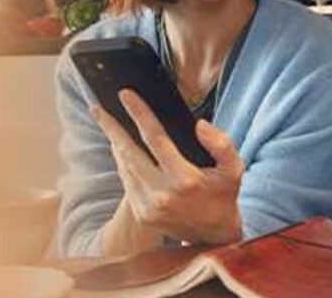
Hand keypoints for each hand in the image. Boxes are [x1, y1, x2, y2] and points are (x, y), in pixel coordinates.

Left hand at [91, 89, 244, 244]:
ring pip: (125, 167)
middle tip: (96, 107)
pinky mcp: (141, 214)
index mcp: (185, 179)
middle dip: (111, 127)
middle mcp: (162, 194)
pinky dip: (122, 162)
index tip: (126, 95)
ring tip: (106, 123)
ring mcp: (148, 206)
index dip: (140, 114)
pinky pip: (127, 181)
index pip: (156, 139)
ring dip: (114, 143)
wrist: (213, 236)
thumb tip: (200, 124)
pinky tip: (120, 147)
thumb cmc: (224, 195)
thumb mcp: (234, 168)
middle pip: (128, 152)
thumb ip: (221, 144)